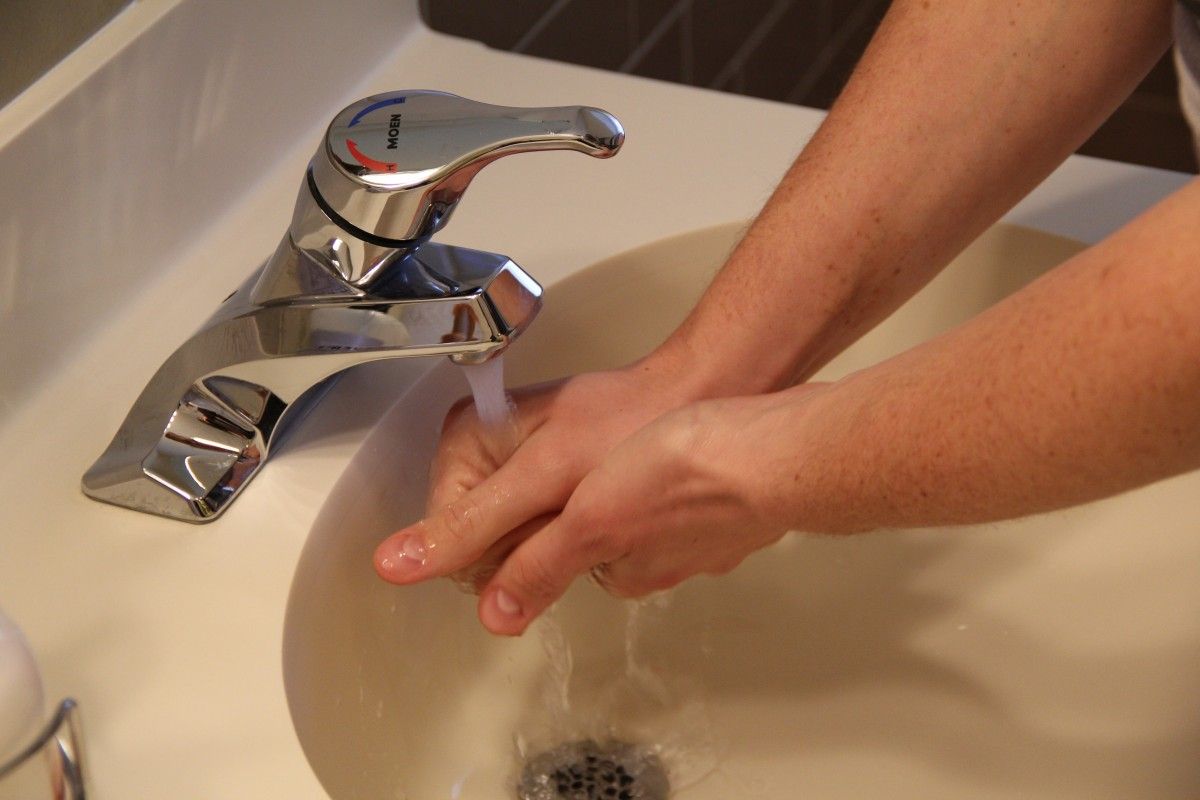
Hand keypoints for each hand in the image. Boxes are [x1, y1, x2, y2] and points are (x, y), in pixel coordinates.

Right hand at [372, 356, 702, 618]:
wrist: (694, 402)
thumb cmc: (629, 425)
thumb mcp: (544, 480)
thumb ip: (474, 527)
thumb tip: (396, 566)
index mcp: (461, 444)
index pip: (449, 541)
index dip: (500, 549)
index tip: (545, 520)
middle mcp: (480, 459)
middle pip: (480, 549)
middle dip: (529, 544)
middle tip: (573, 510)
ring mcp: (515, 476)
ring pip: (515, 551)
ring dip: (554, 543)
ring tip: (590, 506)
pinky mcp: (547, 491)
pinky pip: (544, 539)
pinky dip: (573, 536)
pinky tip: (599, 514)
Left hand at [470, 394, 794, 633]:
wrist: (779, 448)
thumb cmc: (690, 477)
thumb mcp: (589, 520)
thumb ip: (539, 564)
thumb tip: (494, 617)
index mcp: (623, 571)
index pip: (562, 558)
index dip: (537, 519)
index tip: (536, 479)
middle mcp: (665, 561)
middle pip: (606, 538)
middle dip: (587, 499)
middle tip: (579, 452)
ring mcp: (704, 532)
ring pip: (648, 512)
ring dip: (634, 479)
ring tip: (628, 438)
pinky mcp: (732, 499)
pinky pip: (690, 489)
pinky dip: (677, 465)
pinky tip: (677, 437)